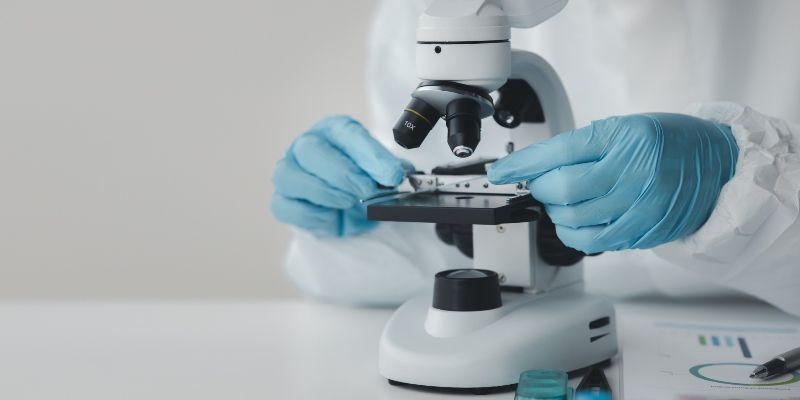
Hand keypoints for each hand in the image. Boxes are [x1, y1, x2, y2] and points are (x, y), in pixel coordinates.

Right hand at [271, 115, 407, 236]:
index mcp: (334, 131)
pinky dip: (311, 214)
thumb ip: (389, 171)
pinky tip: (331, 216)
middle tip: (367, 190)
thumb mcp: (380, 173)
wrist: (347, 208)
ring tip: (348, 202)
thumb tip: (401, 173)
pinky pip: (285, 206)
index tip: (393, 175)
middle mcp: (307, 146)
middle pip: (311, 150)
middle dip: (343, 173)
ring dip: (324, 191)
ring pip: (290, 175)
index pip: (347, 134)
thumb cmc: (361, 182)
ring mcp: (289, 172)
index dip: (370, 155)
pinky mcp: (281, 200)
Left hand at [488, 113, 738, 252]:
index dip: (522, 164)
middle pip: (561, 188)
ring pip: (572, 217)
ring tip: (563, 198)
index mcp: (623, 138)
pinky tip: (574, 220)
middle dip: (540, 187)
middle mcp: (632, 171)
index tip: (500, 171)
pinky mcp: (641, 231)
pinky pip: (592, 240)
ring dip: (555, 209)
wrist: (716, 164)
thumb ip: (581, 147)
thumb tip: (535, 167)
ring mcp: (638, 205)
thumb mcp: (624, 128)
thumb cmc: (668, 142)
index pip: (559, 151)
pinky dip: (572, 232)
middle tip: (542, 182)